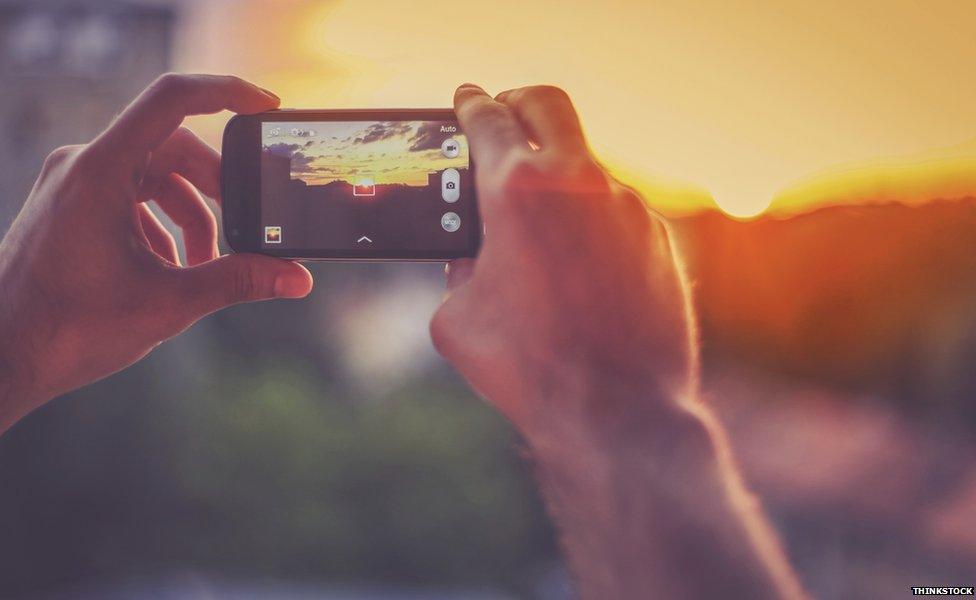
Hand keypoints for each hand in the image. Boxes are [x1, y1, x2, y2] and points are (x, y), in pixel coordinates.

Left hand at [0, 74, 312, 431]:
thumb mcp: (168, 303)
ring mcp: (74, 183)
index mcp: (101, 172)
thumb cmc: (67, 329)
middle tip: (246, 230)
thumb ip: (238, 281)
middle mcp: (83, 165)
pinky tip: (170, 269)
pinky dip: (163, 224)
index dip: (226, 92)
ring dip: (192, 215)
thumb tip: (297, 278)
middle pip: (173, 148)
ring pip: (155, 176)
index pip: (171, 101)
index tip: (267, 107)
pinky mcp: (72, 203)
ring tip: (206, 266)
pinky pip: (132, 195)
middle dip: (218, 190)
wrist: (3, 357)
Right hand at [430, 85, 804, 598]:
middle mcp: (578, 183)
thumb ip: (456, 270)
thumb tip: (472, 256)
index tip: (466, 99)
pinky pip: (616, 210)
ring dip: (558, 175)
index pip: (487, 119)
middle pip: (547, 103)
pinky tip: (580, 264)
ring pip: (586, 162)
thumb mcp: (457, 318)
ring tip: (540, 222)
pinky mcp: (659, 237)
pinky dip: (591, 220)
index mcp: (516, 191)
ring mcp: (627, 206)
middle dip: (517, 101)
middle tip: (503, 114)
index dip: (469, 104)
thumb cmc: (528, 369)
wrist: (616, 411)